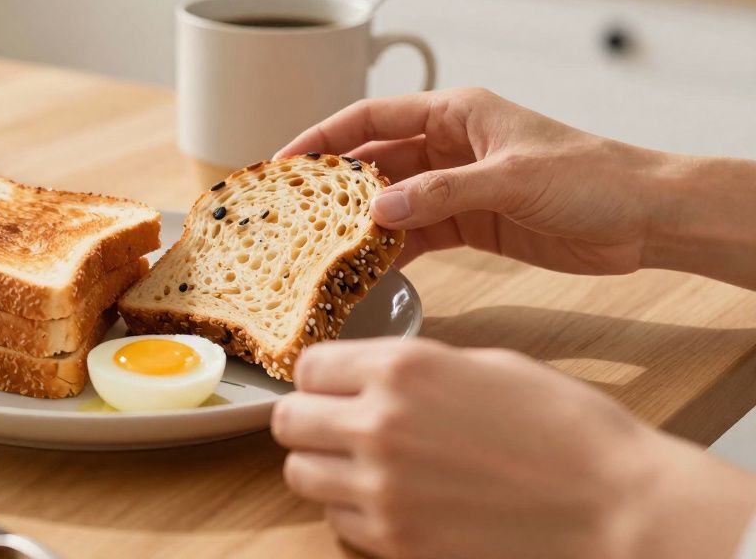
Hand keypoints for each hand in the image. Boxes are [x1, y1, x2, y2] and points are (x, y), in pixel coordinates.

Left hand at [271, 338, 755, 558]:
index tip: (333, 385)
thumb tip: (369, 375)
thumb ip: (413, 367)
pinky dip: (352, 512)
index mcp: (401, 368)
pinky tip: (392, 501)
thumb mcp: (485, 364)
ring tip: (362, 465)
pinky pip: (337, 522)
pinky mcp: (396, 542)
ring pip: (299, 475)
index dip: (320, 376)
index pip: (308, 367)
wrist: (617, 507)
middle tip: (336, 426)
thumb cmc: (566, 429)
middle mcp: (377, 425)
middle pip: (288, 421)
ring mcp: (381, 489)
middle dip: (308, 419)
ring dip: (323, 467)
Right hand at [274, 88, 662, 272]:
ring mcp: (458, 186)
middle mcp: (450, 145)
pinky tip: (366, 266)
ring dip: (361, 222)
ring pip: (392, 201)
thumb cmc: (592, 176)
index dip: (325, 137)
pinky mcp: (472, 224)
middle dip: (334, 185)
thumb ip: (442, 194)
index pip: (372, 117)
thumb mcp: (510, 179)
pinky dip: (392, 249)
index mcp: (457, 113)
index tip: (285, 161)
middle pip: (375, 162)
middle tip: (292, 213)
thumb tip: (377, 210)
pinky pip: (418, 234)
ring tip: (320, 246)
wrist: (647, 219)